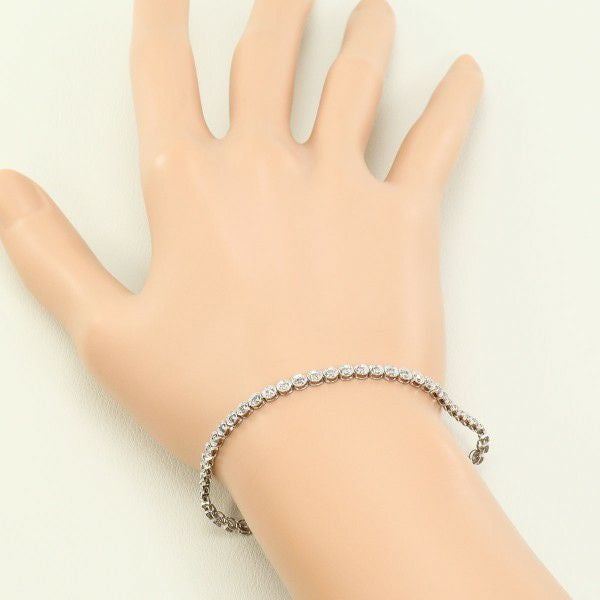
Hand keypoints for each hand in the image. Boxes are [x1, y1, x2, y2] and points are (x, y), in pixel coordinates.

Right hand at [0, 0, 481, 466]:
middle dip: (277, 9)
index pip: (165, 73)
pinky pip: (436, 141)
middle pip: (269, 54)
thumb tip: (4, 190)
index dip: (162, 20)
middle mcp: (268, 166)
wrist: (321, 441)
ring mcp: (342, 185)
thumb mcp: (107, 337)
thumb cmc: (217, 397)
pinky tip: (467, 73)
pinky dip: (456, 101)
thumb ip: (49, 256)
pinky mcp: (405, 220)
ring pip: (355, 78)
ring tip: (372, 8)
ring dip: (364, 33)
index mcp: (191, 186)